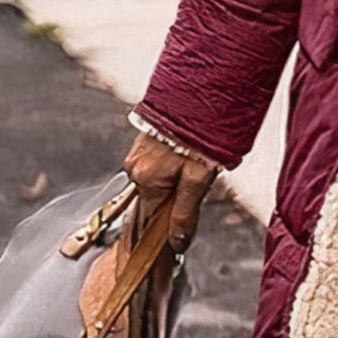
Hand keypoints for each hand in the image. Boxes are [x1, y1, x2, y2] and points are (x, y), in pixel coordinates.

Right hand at [123, 132, 215, 251]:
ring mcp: (137, 153)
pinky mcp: (144, 143)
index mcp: (146, 179)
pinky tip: (186, 156)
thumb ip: (185, 212)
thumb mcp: (198, 178)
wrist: (201, 95)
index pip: (152, 216)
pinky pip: (156, 166)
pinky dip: (171, 168)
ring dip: (175, 181)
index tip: (181, 229)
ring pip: (157, 181)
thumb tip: (177, 242)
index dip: (168, 223)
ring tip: (196, 164)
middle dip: (177, 197)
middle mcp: (136, 167)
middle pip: (155, 198)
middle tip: (200, 180)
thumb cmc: (201, 134)